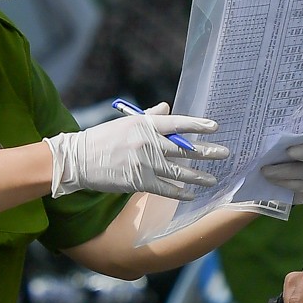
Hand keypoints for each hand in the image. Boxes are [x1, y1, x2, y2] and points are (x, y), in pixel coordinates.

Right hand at [45, 103, 228, 198]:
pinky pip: (165, 188)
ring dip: (198, 176)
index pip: (177, 124)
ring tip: (212, 179)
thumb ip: (150, 117)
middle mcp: (147, 143)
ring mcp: (144, 163)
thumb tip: (167, 107)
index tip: (214, 127)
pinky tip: (192, 194)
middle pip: (184, 149)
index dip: (198, 125)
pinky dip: (180, 192)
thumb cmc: (103, 139)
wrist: (78, 159)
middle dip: (207, 152)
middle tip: (224, 153)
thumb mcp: (126, 123)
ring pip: (179, 171)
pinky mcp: (138, 181)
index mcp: (144, 125)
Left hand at [260, 132, 302, 200]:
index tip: (288, 151)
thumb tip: (274, 132)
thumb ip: (294, 132)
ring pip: (302, 184)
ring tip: (266, 174)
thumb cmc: (300, 141)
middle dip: (286, 170)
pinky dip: (283, 186)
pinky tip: (271, 181)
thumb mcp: (300, 133)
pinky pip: (297, 192)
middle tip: (266, 168)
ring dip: (281, 180)